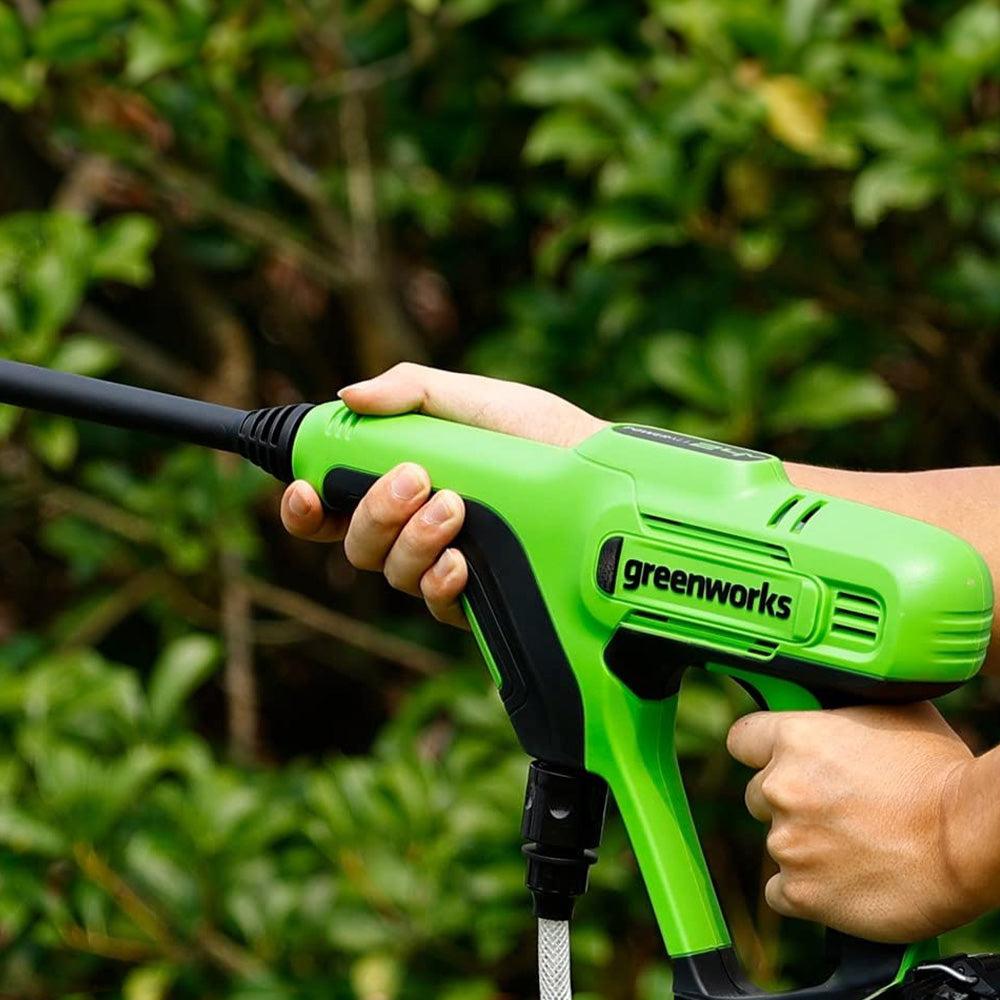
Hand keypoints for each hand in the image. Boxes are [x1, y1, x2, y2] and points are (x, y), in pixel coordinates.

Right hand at [279, 363, 605, 626]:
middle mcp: (417, 529)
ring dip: (412, 540)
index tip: (303, 489)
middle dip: (374, 511)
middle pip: (355, 542)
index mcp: (406, 481)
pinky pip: (436, 603)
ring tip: (455, 507)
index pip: (335, 503)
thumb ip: (414, 392)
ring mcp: (447, 565)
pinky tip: (461, 562)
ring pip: (392, 573)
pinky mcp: (480, 599)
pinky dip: (440, 582)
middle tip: (415, 477)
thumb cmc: (545, 436)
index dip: (304, 505)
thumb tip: (350, 395)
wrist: (606, 479)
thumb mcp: (481, 401)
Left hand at [726, 702, 986, 941]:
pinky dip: (806, 890)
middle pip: (759, 795)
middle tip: (836, 808)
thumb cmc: (940, 774)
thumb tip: (823, 705)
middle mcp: (782, 787)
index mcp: (795, 737)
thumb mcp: (887, 714)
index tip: (778, 760)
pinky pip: (781, 891)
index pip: (742, 740)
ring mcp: (788, 842)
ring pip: (776, 843)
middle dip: (789, 801)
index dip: (762, 750)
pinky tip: (841, 879)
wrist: (972, 839)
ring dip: (803, 845)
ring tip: (854, 845)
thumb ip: (838, 713)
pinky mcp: (802, 892)